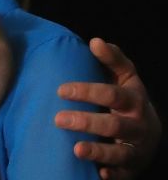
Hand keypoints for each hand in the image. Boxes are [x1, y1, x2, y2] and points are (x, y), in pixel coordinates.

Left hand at [56, 38, 161, 178]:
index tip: (61, 90)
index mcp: (133, 101)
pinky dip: (112, 174)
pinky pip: (123, 174)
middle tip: (58, 119)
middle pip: (113, 125)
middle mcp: (137, 126)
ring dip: (98, 151)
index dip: (88, 91)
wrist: (149, 132)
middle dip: (86, 122)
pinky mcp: (131, 168)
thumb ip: (112, 60)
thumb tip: (96, 41)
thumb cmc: (128, 100)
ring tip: (76, 149)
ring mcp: (136, 149)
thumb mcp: (126, 78)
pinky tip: (99, 173)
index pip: (112, 95)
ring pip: (120, 153)